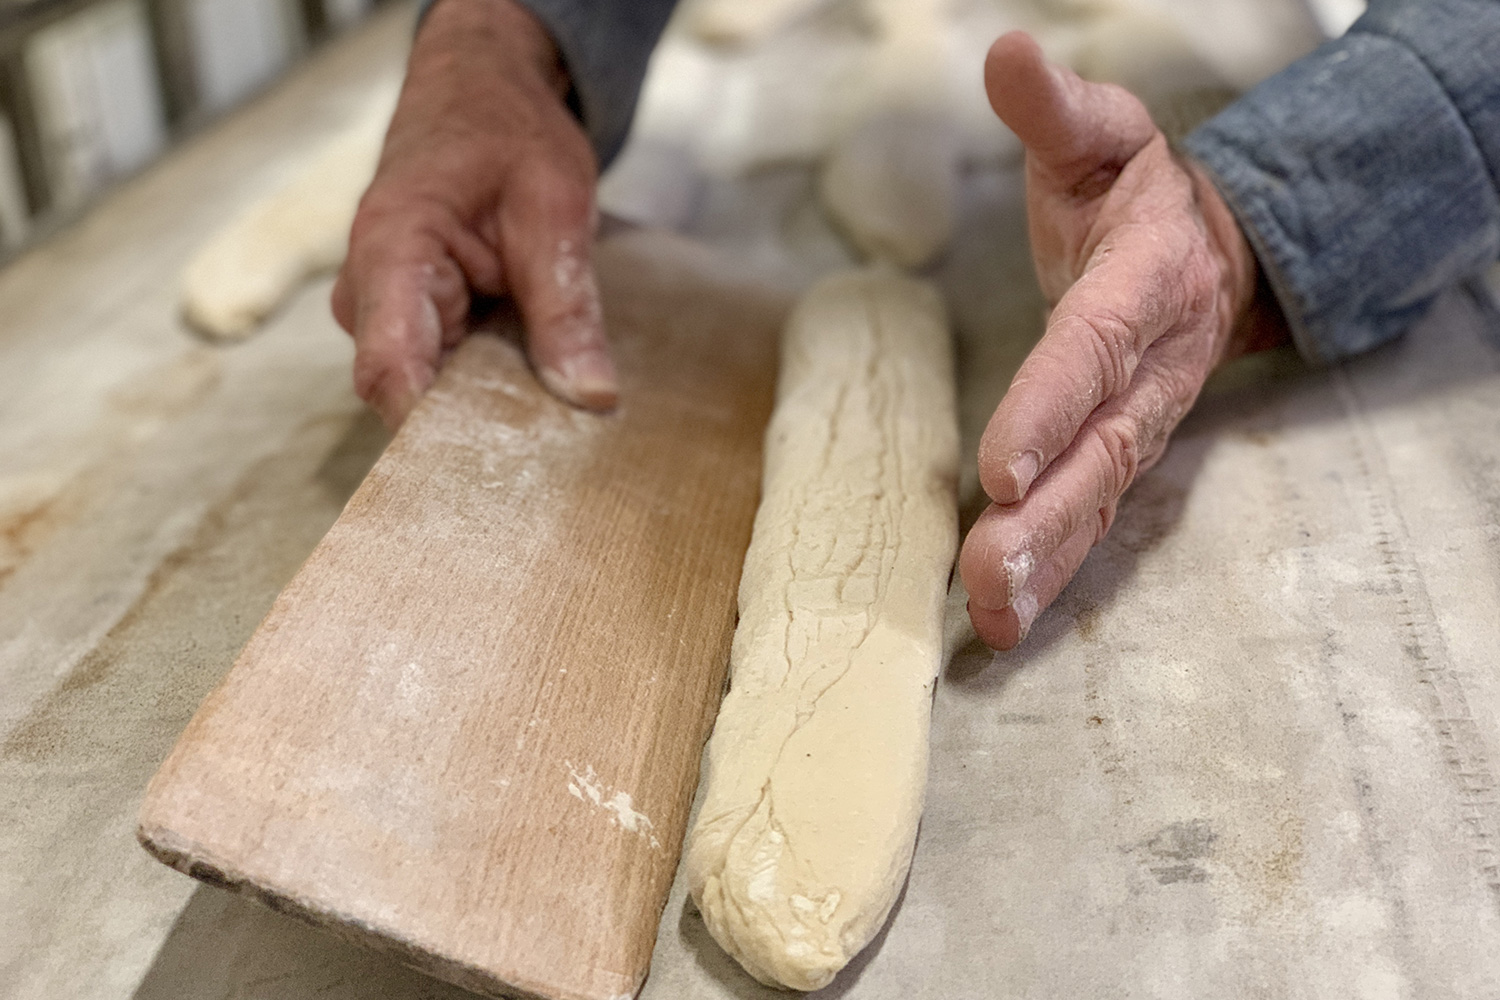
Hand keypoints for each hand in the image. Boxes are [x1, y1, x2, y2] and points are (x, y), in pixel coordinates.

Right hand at [332, 0, 614, 427]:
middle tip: (553, 455)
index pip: (391, 368)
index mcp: (391, 251)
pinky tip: (538, 396)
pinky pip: (444, 377)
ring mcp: (386, 314)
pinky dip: (490, 389)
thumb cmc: (507, 132)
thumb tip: (590, 396)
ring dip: (487, 410)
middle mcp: (369, 293)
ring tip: (555, 424)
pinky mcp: (413, 325)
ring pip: (427, 393)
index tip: (495, 471)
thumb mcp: (555, 206)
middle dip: (474, 430)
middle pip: (407, 395)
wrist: (479, 94)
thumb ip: (566, 304)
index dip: (433, 431)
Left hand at [960, 32, 1284, 649]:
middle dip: (1047, 515)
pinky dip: (1054, 571)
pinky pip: (1092, 516)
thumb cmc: (1138, 192)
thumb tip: (1009, 54)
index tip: (998, 467)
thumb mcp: (1102, 133)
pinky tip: (1006, 621)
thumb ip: (1055, 108)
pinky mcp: (1123, 451)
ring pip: (1099, 498)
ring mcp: (1140, 419)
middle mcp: (1147, 367)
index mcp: (1139, 285)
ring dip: (1049, 562)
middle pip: (1100, 449)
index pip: (1090, 351)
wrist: (1213, 250)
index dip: (1048, 409)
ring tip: (994, 615)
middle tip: (990, 572)